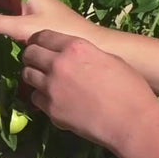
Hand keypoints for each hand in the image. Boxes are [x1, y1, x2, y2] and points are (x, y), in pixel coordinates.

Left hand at [21, 30, 158, 149]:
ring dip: (34, 76)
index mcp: (75, 47)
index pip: (43, 36)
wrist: (131, 122)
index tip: (39, 45)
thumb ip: (86, 54)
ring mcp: (51, 88)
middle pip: (30, 54)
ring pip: (27, 75)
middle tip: (37, 62)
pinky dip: (41, 97)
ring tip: (44, 80)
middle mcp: (58, 64)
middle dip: (32, 56)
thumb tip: (75, 56)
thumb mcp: (110, 59)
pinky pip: (35, 98)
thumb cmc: (130, 89)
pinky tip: (53, 99)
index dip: (38, 40)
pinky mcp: (50, 109)